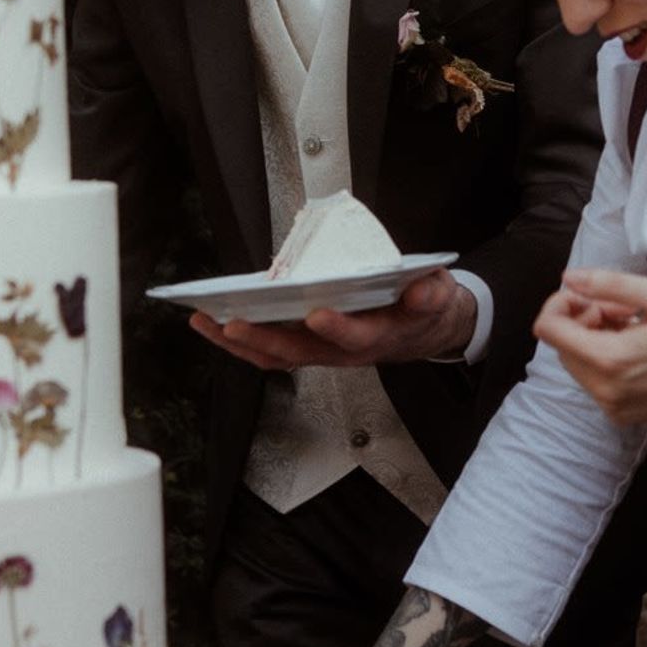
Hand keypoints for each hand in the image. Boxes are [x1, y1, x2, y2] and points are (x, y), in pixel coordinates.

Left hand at [191, 269, 475, 372]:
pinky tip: (215, 324)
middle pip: (300, 353)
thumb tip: (423, 290)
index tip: (319, 314)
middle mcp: (344, 351)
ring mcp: (322, 352)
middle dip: (264, 339)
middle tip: (234, 322)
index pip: (356, 337)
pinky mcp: (308, 346)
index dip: (338, 329)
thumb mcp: (438, 295)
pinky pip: (269, 350)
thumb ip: (431, 294)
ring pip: (277, 356)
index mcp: (378, 336)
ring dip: (240, 343)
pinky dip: (241, 341)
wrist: (423, 329)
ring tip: (207, 322)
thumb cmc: (423, 308)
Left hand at [534, 267, 646, 423]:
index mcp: (610, 360)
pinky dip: (605, 361)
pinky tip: (636, 350)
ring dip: (594, 340)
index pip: (548, 329)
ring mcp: (612, 407)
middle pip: (562, 346)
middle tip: (621, 311)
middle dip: (582, 321)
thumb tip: (569, 279)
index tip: (588, 296)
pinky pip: (593, 381)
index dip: (560, 304)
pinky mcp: (620, 415)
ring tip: (631, 329)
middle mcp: (604, 391)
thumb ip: (608, 285)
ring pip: (577, 363)